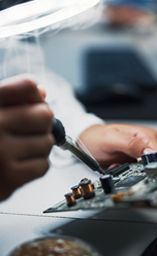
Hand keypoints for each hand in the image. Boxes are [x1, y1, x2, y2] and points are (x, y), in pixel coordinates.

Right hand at [0, 76, 53, 200]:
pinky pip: (43, 165)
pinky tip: (19, 164)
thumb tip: (42, 92)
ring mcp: (2, 152)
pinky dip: (36, 166)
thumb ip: (12, 98)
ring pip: (47, 142)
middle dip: (42, 124)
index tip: (32, 105)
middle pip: (45, 115)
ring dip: (39, 146)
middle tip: (30, 130)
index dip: (35, 97)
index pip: (27, 86)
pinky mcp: (9, 176)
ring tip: (21, 149)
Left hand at [79, 123, 156, 168]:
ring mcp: (142, 153)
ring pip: (146, 170)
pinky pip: (137, 172)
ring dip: (132, 172)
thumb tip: (150, 152)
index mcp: (147, 134)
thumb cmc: (98, 136)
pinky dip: (128, 173)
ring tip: (117, 165)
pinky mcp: (136, 161)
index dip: (150, 164)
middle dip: (139, 169)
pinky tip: (118, 166)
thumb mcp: (111, 139)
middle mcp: (148, 143)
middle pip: (154, 164)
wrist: (88, 141)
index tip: (137, 169)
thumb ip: (131, 144)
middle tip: (123, 165)